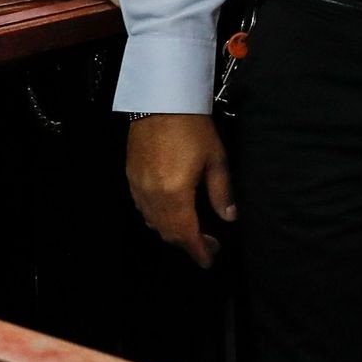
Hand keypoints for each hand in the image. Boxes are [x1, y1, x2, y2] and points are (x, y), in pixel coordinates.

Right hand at [126, 114, 233, 267]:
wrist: (161, 102)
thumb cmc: (192, 127)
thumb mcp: (216, 159)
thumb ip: (222, 192)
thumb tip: (230, 216)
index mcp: (175, 194)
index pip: (186, 233)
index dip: (198, 250)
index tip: (209, 259)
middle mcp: (152, 195)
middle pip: (167, 232)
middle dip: (187, 244)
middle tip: (207, 246)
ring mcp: (138, 187)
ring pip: (153, 222)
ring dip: (172, 232)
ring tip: (192, 233)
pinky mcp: (131, 177)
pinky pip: (142, 208)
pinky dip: (157, 218)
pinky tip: (170, 214)